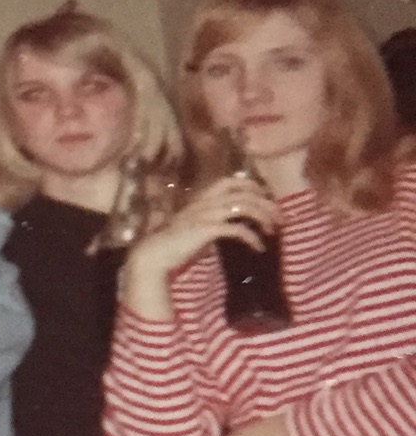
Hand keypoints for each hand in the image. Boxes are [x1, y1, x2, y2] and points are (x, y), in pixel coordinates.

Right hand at [121, 176, 277, 317]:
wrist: (154, 254)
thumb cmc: (173, 244)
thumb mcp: (196, 227)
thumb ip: (213, 223)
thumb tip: (232, 229)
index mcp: (202, 197)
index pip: (232, 181)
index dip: (253, 186)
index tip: (267, 199)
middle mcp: (206, 201)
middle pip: (244, 191)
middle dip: (266, 203)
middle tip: (280, 218)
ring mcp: (206, 214)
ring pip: (244, 206)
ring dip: (263, 217)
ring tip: (273, 231)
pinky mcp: (207, 230)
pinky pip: (237, 229)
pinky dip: (252, 238)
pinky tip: (258, 248)